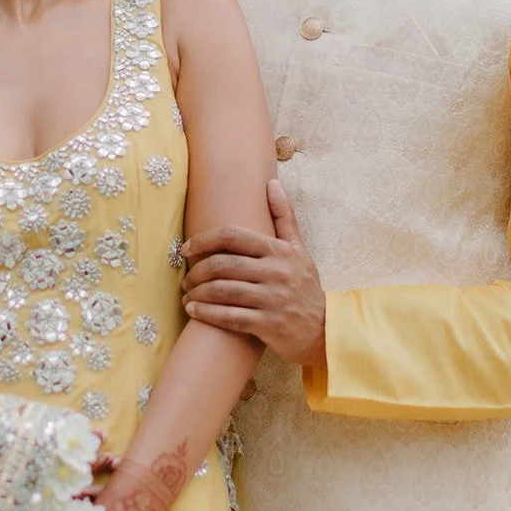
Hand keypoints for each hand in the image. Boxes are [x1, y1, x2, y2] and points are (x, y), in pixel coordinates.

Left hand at [181, 180, 325, 365]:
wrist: (325, 328)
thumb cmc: (305, 286)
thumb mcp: (299, 250)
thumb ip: (284, 217)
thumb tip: (271, 183)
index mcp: (279, 251)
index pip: (233, 235)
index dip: (203, 240)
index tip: (186, 248)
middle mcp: (277, 272)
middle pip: (223, 264)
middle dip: (197, 271)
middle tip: (185, 278)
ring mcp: (273, 299)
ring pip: (223, 291)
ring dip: (198, 293)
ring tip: (187, 295)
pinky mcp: (269, 325)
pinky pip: (230, 317)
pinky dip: (207, 313)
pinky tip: (193, 310)